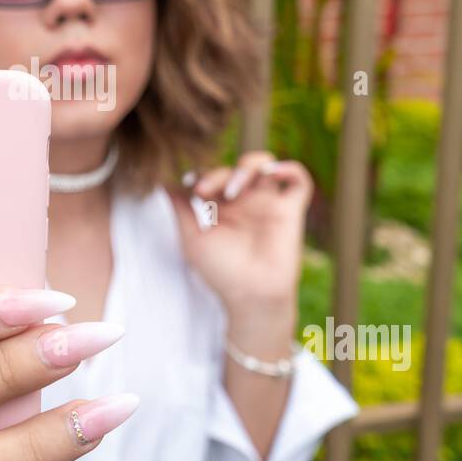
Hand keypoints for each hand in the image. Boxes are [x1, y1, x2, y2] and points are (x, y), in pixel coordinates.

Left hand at [167, 151, 313, 324]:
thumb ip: (179, 208)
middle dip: (218, 173)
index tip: (192, 189)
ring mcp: (267, 204)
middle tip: (205, 191)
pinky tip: (273, 172)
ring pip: (264, 164)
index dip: (201, 174)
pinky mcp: (290, 211)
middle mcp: (245, 203)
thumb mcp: (192, 237)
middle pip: (233, 167)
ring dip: (249, 165)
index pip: (212, 175)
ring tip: (234, 188)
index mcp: (221, 208)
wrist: (251, 296)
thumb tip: (161, 181)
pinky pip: (300, 182)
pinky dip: (291, 168)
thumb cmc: (221, 271)